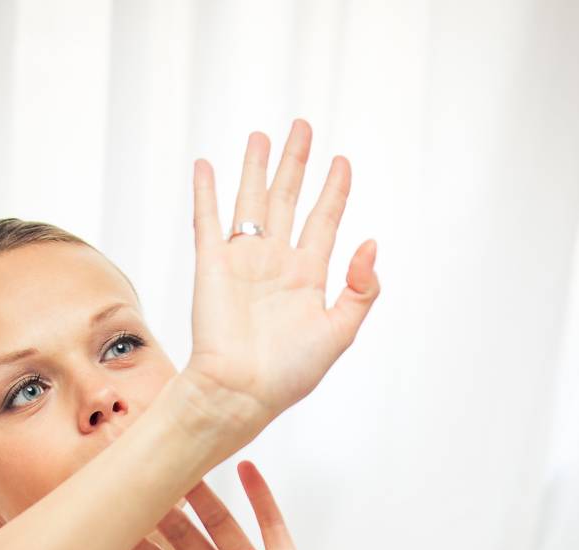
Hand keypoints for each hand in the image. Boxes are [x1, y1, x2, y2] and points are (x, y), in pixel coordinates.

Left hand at [125, 460, 352, 549]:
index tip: (110, 518)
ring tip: (183, 460)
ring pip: (220, 522)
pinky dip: (259, 494)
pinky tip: (244, 466)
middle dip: (162, 510)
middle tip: (140, 476)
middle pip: (183, 536)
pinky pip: (270, 522)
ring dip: (202, 494)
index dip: (135, 543)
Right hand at [181, 119, 379, 451]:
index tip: (342, 162)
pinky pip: (208, 220)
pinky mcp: (211, 266)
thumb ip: (361, 290)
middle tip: (303, 128)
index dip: (334, 191)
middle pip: (288, 200)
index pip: (323, 220)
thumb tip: (371, 243)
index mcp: (307, 277)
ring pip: (251, 201)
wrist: (241, 392)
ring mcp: (243, 262)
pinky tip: (206, 165)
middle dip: (296, 164)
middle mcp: (275, 263)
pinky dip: (206, 191)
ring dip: (256, 168)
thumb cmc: (289, 373)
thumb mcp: (340, 333)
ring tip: (262, 136)